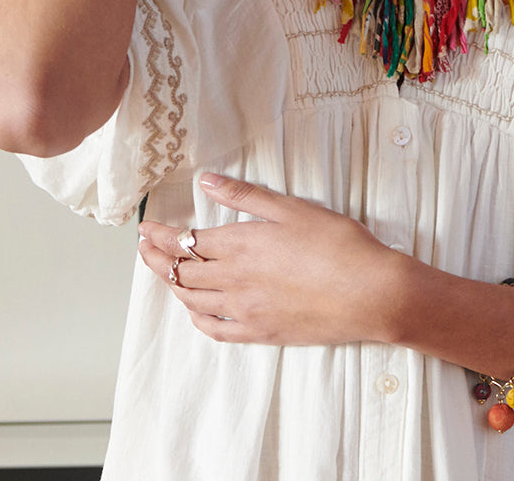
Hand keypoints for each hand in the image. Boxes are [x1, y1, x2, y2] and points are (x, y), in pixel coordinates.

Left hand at [138, 175, 404, 345]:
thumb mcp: (292, 208)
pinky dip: (197, 317)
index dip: (161, 235)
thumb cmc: (338, 245)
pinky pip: (215, 329)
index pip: (187, 241)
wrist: (370, 292)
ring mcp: (245, 311)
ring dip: (172, 284)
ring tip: (162, 273)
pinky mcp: (261, 332)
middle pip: (182, 271)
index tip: (146, 228)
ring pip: (193, 299)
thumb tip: (207, 180)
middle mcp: (234, 281)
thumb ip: (245, 196)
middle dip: (157, 258)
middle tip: (143, 248)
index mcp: (240, 245)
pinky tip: (195, 310)